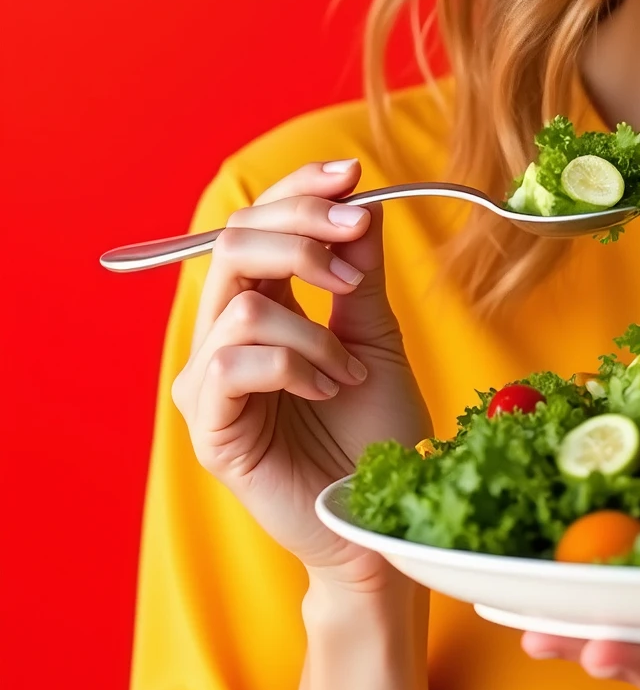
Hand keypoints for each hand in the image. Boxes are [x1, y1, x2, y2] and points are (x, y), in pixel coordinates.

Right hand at [171, 159, 430, 592]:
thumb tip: (358, 198)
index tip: (352, 174)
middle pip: (235, 243)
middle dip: (303, 233)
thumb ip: (358, 270)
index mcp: (263, 302)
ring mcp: (210, 384)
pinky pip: (232, 366)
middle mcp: (225, 335)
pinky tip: (326, 390)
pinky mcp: (209, 431)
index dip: (298, 187)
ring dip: (312, 330)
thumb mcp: (376, 333)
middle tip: (356, 255)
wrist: (379, 514)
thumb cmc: (376, 430)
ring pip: (241, 304)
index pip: (258, 219)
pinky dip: (292, 366)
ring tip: (350, 369)